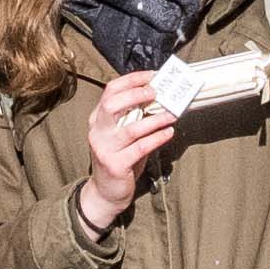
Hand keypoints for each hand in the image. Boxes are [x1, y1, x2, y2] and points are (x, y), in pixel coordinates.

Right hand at [74, 71, 175, 235]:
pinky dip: (157, 138)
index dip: (132, 80)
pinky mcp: (115, 165)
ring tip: (172, 115)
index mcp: (97, 119)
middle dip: (137, 95)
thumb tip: (160, 99)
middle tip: (157, 93)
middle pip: (113, 104)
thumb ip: (133, 117)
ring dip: (155, 120)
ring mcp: (104, 148)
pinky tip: (169, 132)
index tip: (152, 75)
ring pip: (130, 128)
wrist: (105, 193)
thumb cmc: (118, 159)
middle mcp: (97, 131)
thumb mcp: (121, 135)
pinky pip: (140, 148)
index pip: (110, 91)